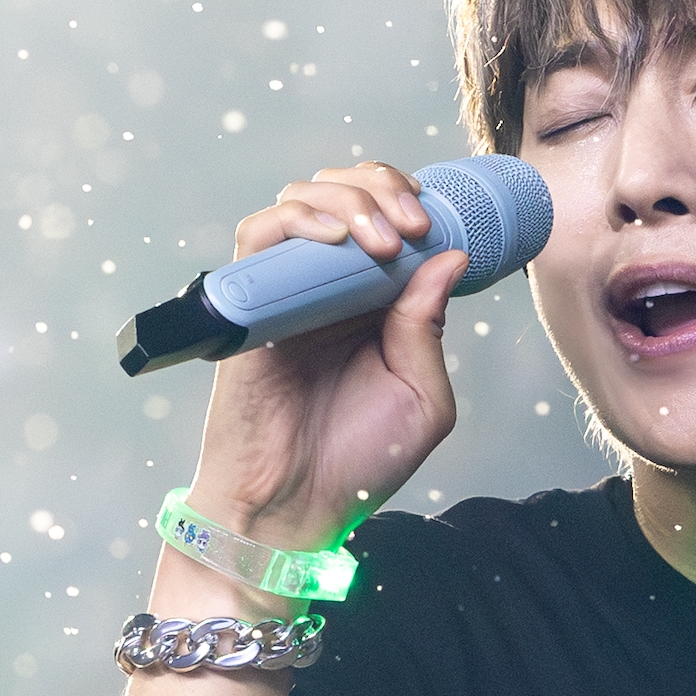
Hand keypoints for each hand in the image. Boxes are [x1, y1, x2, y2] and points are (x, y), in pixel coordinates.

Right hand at [185, 160, 468, 553]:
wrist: (295, 507)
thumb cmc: (358, 463)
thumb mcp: (423, 399)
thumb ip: (430, 328)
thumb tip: (447, 257)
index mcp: (375, 304)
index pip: (386, 218)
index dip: (411, 201)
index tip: (438, 220)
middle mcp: (329, 288)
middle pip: (344, 192)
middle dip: (384, 188)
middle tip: (413, 225)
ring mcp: (287, 292)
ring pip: (302, 200)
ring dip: (348, 200)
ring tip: (383, 240)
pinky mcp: (248, 304)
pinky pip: (259, 235)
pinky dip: (298, 220)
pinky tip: (335, 240)